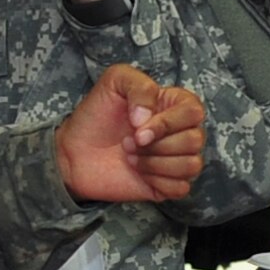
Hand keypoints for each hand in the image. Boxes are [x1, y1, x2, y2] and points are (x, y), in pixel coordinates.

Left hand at [55, 64, 205, 203]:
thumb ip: (140, 87)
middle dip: (157, 145)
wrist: (74, 150)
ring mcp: (176, 160)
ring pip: (191, 165)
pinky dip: (158, 181)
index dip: (167, 123)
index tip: (137, 127)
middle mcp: (181, 132)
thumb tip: (149, 119)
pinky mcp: (167, 185)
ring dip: (156, 163)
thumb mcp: (115, 81)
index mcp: (175, 105)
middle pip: (195, 140)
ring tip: (131, 156)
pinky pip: (181, 188)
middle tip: (129, 142)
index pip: (194, 112)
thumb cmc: (97, 114)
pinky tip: (139, 173)